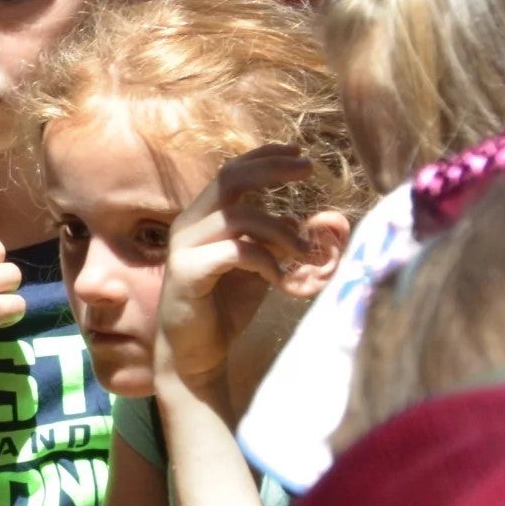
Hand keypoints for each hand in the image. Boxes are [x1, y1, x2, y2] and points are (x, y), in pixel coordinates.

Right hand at [157, 146, 321, 392]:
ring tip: (308, 254)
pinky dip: (266, 260)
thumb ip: (282, 241)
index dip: (264, 156)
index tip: (299, 152)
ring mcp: (184, 247)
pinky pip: (234, 252)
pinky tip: (280, 279)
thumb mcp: (262, 267)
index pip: (232, 171)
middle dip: (272, 170)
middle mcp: (189, 224)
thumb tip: (320, 219)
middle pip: (230, 178)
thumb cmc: (225, 307)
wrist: (195, 353)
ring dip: (282, 231)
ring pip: (239, 216)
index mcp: (203, 217)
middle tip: (308, 170)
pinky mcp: (187, 272)